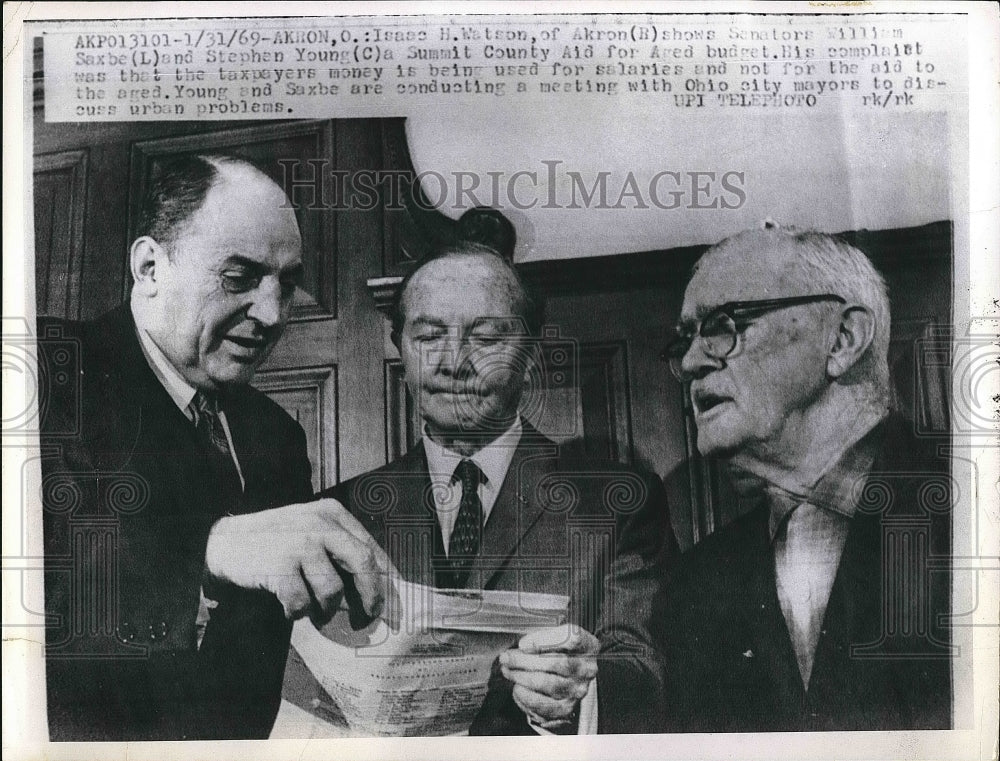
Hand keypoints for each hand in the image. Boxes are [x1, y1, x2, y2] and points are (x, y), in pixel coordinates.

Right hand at [205, 498, 394, 622]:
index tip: (388, 601)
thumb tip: (377, 583)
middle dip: (370, 596)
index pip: (370, 547)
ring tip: (313, 612)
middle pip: (362, 563)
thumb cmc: (276, 541)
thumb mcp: (309, 528)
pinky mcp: (279, 566)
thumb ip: (339, 546)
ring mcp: (298, 543)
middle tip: (366, 618)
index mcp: (331, 513)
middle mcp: (318, 524)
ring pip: (331, 590)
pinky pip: (302, 603)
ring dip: (324, 610)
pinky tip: (289, 608)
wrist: (224, 542)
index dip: (384, 578)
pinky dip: (298, 612)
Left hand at [499, 624, 598, 730]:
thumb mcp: (556, 637)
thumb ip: (542, 637)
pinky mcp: (566, 708)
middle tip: (506, 657)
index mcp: (588, 645)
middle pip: (555, 663)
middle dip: (524, 660)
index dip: (544, 640)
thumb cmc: (559, 653)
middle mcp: (587, 669)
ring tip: (507, 670)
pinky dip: (525, 696)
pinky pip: (542, 704)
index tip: (522, 643)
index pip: (571, 638)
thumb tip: (521, 647)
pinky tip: (517, 687)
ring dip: (520, 677)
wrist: (568, 679)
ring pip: (546, 683)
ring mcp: (577, 690)